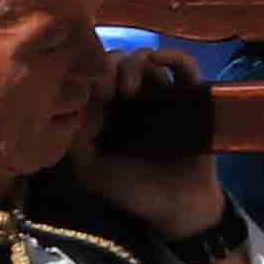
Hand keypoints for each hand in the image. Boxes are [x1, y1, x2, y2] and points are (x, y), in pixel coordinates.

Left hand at [79, 54, 225, 240]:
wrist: (178, 208)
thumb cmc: (133, 191)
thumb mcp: (91, 170)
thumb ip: (76, 140)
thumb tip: (74, 104)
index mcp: (106, 112)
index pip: (92, 77)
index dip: (89, 75)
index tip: (91, 93)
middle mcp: (131, 99)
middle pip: (117, 62)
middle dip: (110, 67)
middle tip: (110, 90)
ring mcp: (160, 96)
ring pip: (146, 59)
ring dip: (135, 62)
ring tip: (131, 88)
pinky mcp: (188, 97)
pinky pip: (184, 66)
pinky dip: (173, 56)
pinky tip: (160, 60)